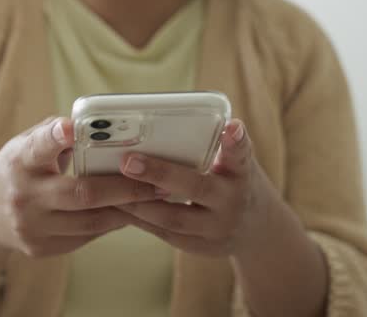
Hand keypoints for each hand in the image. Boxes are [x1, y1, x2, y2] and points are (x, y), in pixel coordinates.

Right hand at [0, 117, 163, 257]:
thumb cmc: (16, 170)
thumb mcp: (24, 146)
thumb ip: (56, 135)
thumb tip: (100, 126)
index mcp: (19, 161)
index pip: (38, 146)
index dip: (55, 136)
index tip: (71, 127)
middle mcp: (23, 195)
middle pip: (80, 193)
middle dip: (124, 187)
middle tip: (158, 181)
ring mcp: (31, 226)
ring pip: (90, 221)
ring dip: (126, 209)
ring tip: (156, 198)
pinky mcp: (41, 248)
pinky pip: (85, 236)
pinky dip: (110, 223)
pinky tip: (130, 212)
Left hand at [115, 119, 280, 256]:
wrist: (256, 230)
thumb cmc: (233, 181)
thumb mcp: (233, 163)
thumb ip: (212, 146)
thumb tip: (163, 120)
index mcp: (241, 173)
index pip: (241, 153)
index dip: (235, 140)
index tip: (230, 126)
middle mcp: (232, 201)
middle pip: (197, 187)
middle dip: (160, 174)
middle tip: (128, 161)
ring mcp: (216, 229)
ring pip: (173, 218)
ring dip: (138, 202)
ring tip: (110, 185)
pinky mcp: (199, 247)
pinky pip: (164, 233)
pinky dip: (139, 218)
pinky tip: (116, 205)